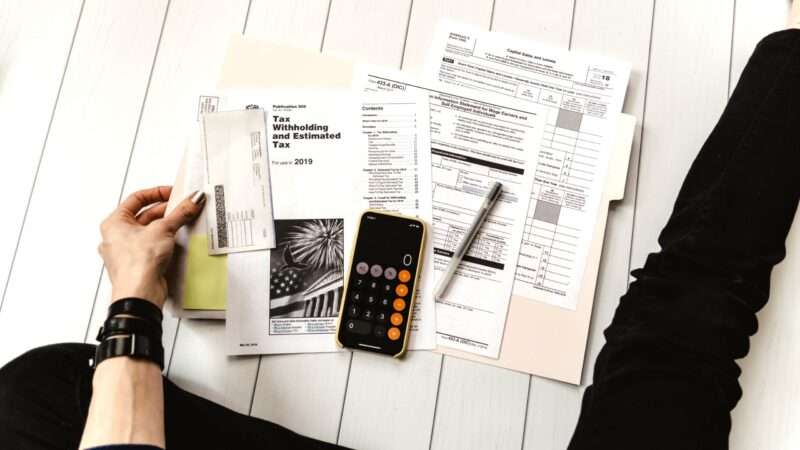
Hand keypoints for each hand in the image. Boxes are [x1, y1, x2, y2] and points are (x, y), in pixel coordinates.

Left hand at [98, 186, 205, 308]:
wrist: (139, 294)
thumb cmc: (136, 265)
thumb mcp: (163, 229)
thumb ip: (180, 213)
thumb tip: (192, 200)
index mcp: (113, 223)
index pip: (137, 199)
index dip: (157, 193)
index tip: (173, 193)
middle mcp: (117, 236)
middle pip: (145, 215)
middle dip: (166, 210)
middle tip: (184, 207)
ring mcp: (128, 251)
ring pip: (150, 231)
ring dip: (167, 225)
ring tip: (183, 221)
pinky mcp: (140, 264)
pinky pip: (153, 245)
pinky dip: (166, 240)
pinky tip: (177, 240)